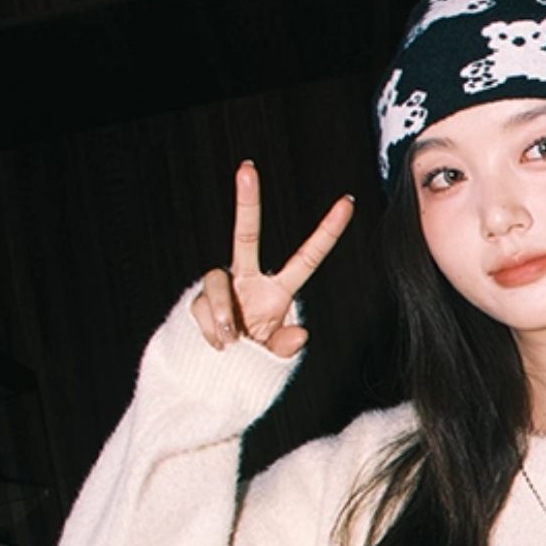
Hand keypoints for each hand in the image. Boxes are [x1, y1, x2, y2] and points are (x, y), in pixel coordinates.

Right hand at [188, 161, 353, 359]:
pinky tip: (218, 347)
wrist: (211, 377)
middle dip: (247, 201)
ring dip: (222, 312)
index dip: (327, 232)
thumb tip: (300, 335)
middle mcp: (247, 281)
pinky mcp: (196, 301)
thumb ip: (286, 347)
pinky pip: (202, 308)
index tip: (348, 203)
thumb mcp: (273, 361)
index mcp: (277, 292)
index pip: (306, 258)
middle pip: (245, 235)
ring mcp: (221, 289)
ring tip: (230, 340)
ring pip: (216, 281)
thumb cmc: (250, 364)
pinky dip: (211, 331)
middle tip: (248, 168)